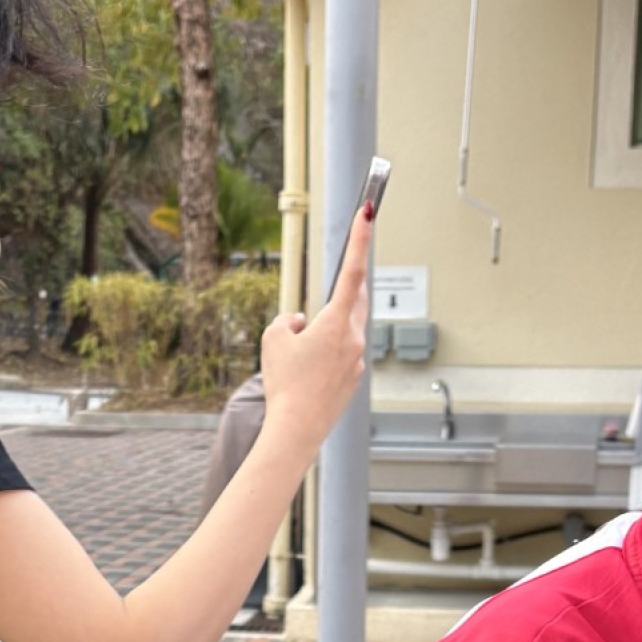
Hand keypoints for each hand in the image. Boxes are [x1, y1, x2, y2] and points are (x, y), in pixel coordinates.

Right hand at [257, 196, 373, 452]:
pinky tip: (307, 368)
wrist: (296, 429)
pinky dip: (327, 349)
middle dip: (347, 284)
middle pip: (355, 298)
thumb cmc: (284, 383)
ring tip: (302, 347)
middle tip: (344, 270)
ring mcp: (357, 359)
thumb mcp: (273, 339)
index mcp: (336, 322)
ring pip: (347, 327)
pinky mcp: (354, 378)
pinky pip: (342, 351)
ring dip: (329, 323)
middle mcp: (354, 338)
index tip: (368, 212)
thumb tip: (302, 322)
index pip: (352, 271)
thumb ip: (288, 320)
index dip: (360, 238)